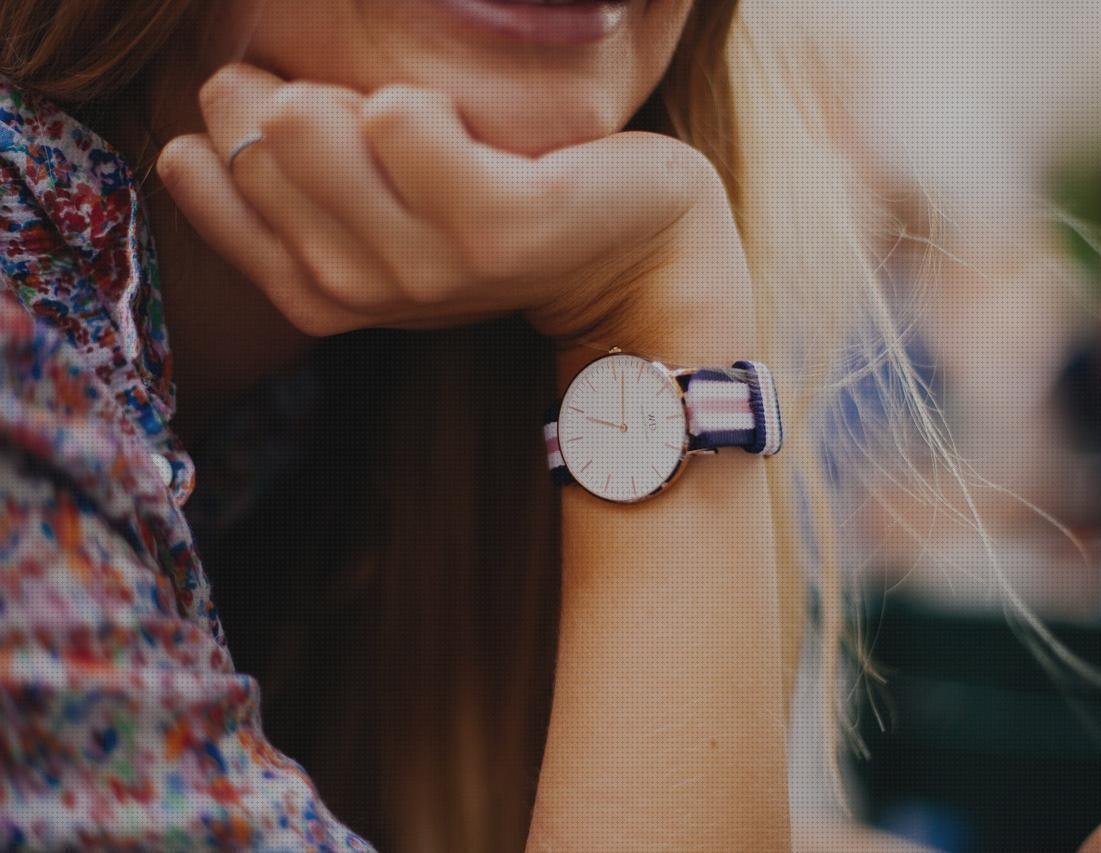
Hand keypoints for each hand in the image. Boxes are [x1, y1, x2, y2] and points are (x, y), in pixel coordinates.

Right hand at [156, 63, 749, 356]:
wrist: (626, 252)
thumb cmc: (495, 218)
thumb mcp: (380, 227)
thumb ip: (293, 199)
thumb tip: (196, 138)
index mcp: (315, 293)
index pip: (198, 172)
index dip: (236, 113)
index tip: (315, 114)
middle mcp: (357, 289)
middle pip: (255, 132)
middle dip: (302, 87)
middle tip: (385, 118)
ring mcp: (424, 267)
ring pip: (307, 121)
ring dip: (362, 91)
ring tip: (426, 123)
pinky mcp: (491, 227)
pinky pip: (402, 115)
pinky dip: (431, 97)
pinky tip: (472, 130)